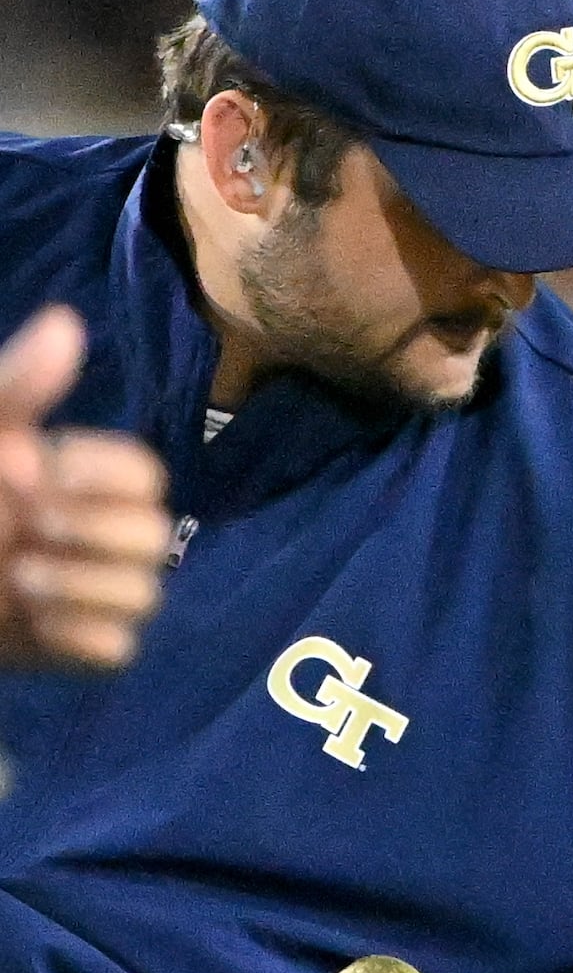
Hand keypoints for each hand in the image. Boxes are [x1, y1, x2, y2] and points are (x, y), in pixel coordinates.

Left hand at [0, 307, 171, 670]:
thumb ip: (18, 386)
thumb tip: (67, 321)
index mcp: (72, 487)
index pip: (142, 473)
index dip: (105, 471)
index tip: (44, 466)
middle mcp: (89, 539)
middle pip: (154, 531)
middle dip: (93, 529)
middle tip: (30, 525)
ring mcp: (82, 598)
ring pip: (144, 593)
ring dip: (82, 583)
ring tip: (21, 579)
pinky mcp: (67, 651)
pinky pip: (115, 649)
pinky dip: (77, 635)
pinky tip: (30, 620)